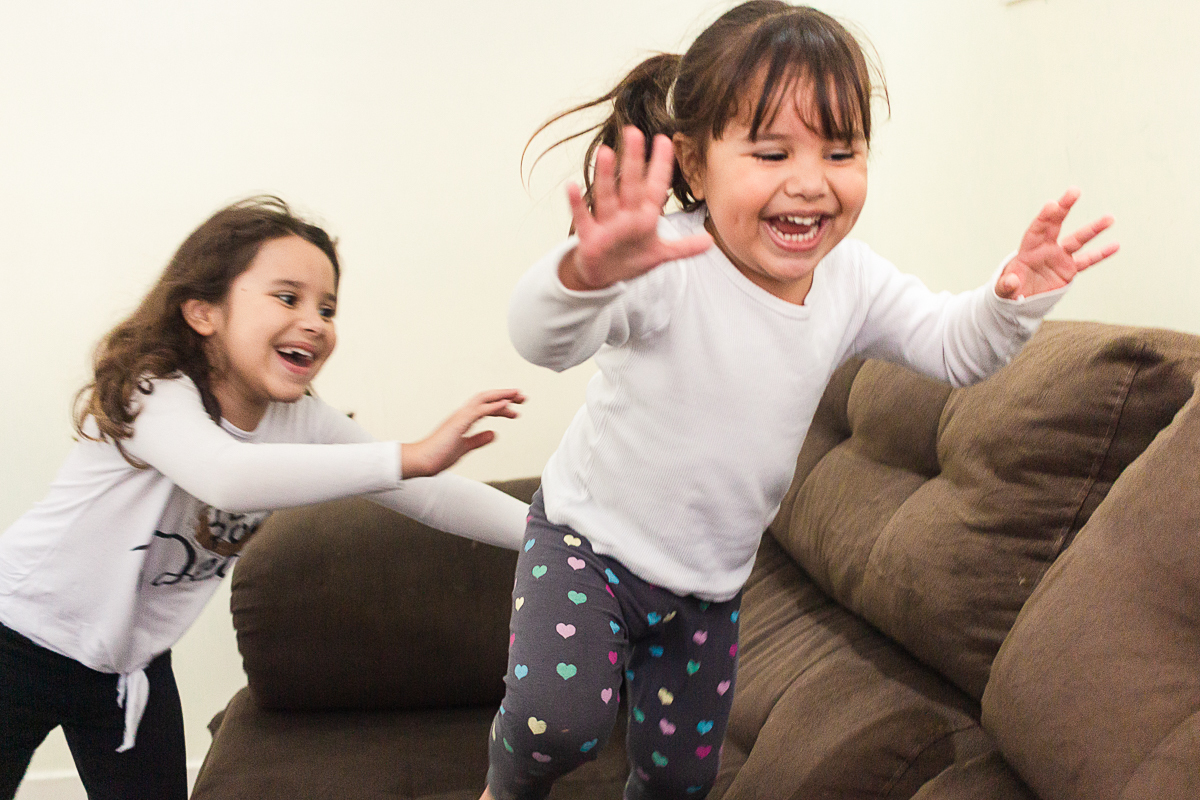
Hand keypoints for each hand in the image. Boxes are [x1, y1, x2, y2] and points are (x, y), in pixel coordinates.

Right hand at [400, 389, 524, 477]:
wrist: (420, 461)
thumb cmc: (437, 456)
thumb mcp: (464, 448)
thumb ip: (478, 440)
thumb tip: (494, 434)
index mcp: (462, 420)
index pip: (485, 407)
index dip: (501, 406)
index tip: (515, 409)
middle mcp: (461, 415)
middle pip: (486, 398)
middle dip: (505, 396)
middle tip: (523, 397)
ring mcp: (459, 417)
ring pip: (483, 399)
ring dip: (502, 396)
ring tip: (518, 396)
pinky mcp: (458, 423)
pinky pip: (479, 410)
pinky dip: (494, 406)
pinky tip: (506, 405)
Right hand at [560, 126, 711, 290]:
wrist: (604, 276)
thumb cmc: (631, 258)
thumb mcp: (661, 255)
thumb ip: (684, 247)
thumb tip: (710, 242)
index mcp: (645, 216)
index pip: (656, 187)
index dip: (661, 166)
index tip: (665, 140)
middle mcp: (626, 215)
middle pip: (631, 185)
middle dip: (633, 161)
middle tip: (634, 132)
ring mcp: (607, 224)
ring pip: (607, 197)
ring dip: (606, 177)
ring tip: (605, 152)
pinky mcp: (590, 237)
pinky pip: (583, 218)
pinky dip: (577, 204)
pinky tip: (571, 186)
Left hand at [996, 188, 1117, 299]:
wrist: (1021, 299)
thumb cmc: (1010, 290)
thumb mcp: (1003, 290)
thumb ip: (1006, 286)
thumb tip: (1012, 281)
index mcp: (1027, 250)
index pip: (1036, 229)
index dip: (1044, 217)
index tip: (1052, 205)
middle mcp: (1045, 248)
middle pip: (1055, 224)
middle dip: (1064, 208)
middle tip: (1074, 191)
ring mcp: (1059, 257)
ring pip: (1078, 240)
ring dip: (1093, 229)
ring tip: (1109, 218)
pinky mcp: (1069, 269)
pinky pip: (1087, 260)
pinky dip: (1101, 254)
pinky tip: (1115, 245)